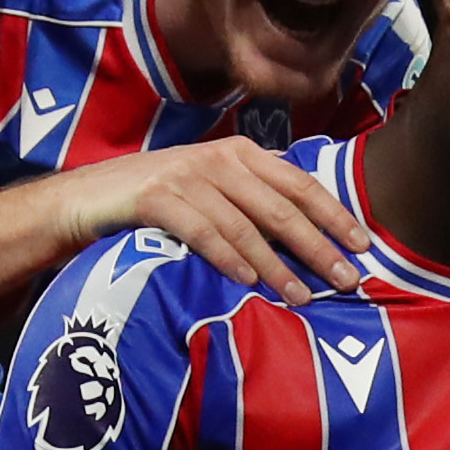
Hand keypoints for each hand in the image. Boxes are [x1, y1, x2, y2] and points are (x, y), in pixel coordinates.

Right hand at [74, 137, 369, 304]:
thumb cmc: (157, 200)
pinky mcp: (155, 198)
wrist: (86, 197)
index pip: (300, 184)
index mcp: (241, 153)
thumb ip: (253, 196)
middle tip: (346, 280)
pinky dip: (228, 257)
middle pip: (281, 207)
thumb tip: (308, 224)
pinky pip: (202, 231)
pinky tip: (247, 281)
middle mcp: (219, 159)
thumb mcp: (212, 188)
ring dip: (276, 264)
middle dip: (318, 246)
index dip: (334, 215)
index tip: (363, 246)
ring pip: (245, 224)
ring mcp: (186, 176)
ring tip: (301, 296)